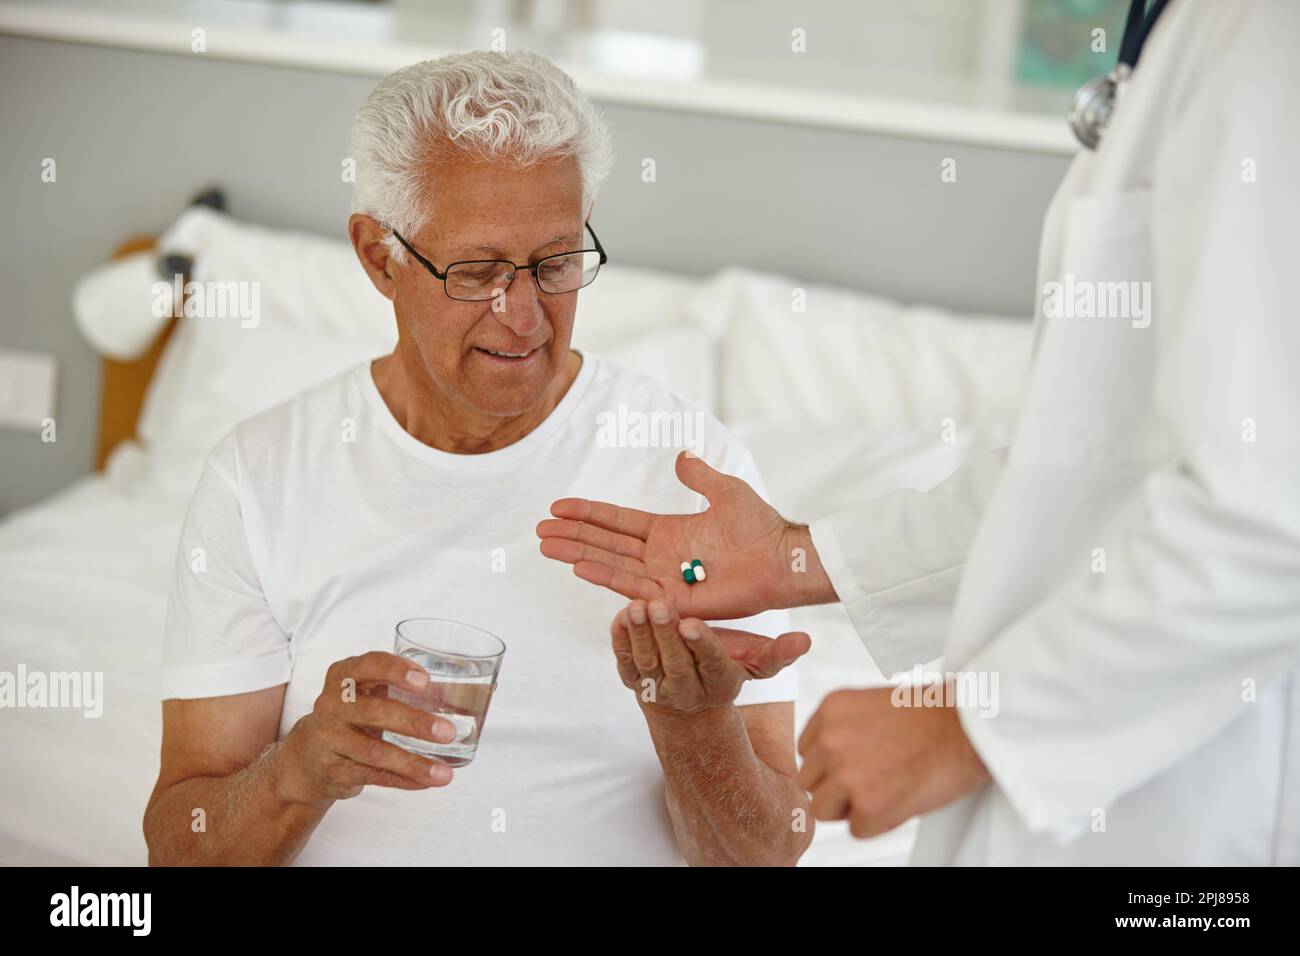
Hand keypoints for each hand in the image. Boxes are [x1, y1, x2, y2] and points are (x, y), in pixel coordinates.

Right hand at [277, 651, 459, 808]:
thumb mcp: (370, 694)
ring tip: (443, 773)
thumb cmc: (351, 715)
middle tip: (448, 732)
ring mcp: (329, 739)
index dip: (396, 670)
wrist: (306, 756)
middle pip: (375, 711)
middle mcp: (332, 704)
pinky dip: (403, 780)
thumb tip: (470, 693)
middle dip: (415, 722)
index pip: (368, 665)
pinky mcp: (333, 769)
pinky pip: (373, 775)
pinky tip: (426, 781)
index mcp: (343, 676)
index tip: (425, 681)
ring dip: (414, 763)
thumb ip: (409, 690)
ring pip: (375, 752)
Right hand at [538, 450, 826, 620]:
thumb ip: (698, 476)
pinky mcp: (673, 599)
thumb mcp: (725, 490)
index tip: (558, 507)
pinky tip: (579, 566)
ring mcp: (663, 579)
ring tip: (546, 546)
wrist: (781, 559)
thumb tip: (681, 456)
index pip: (617, 521)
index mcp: (667, 531)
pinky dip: (605, 576)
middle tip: (538, 531)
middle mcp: (659, 556)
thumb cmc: (759, 526)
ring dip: (578, 554)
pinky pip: (633, 587)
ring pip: (610, 564)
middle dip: (572, 536)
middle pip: (605, 543)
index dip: (588, 514)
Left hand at [612, 599, 810, 713]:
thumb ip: (777, 652)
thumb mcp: (753, 662)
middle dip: (666, 635)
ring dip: (640, 634)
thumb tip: (805, 641)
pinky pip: (623, 659)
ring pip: (646, 661)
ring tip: (638, 606)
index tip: (692, 624)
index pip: (711, 664)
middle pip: (675, 662)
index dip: (701, 645)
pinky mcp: (631, 678)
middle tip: (660, 605)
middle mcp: (686, 690)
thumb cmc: (724, 668)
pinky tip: (622, 614)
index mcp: (719, 683)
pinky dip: (620, 638)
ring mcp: (656, 687)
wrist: (685, 705)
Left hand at [796, 686, 991, 837]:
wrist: (972, 727)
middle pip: (810, 782)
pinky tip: (904, 798)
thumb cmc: (934, 716)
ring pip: (824, 810)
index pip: (808, 752)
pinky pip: (858, 830)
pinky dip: (881, 823)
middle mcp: (830, 739)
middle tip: (876, 778)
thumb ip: (842, 729)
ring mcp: (846, 774)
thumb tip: (825, 763)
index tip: (861, 761)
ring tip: (887, 788)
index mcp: (830, 709)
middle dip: (837, 787)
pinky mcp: (868, 806)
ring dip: (852, 807)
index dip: (833, 763)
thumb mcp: (872, 705)